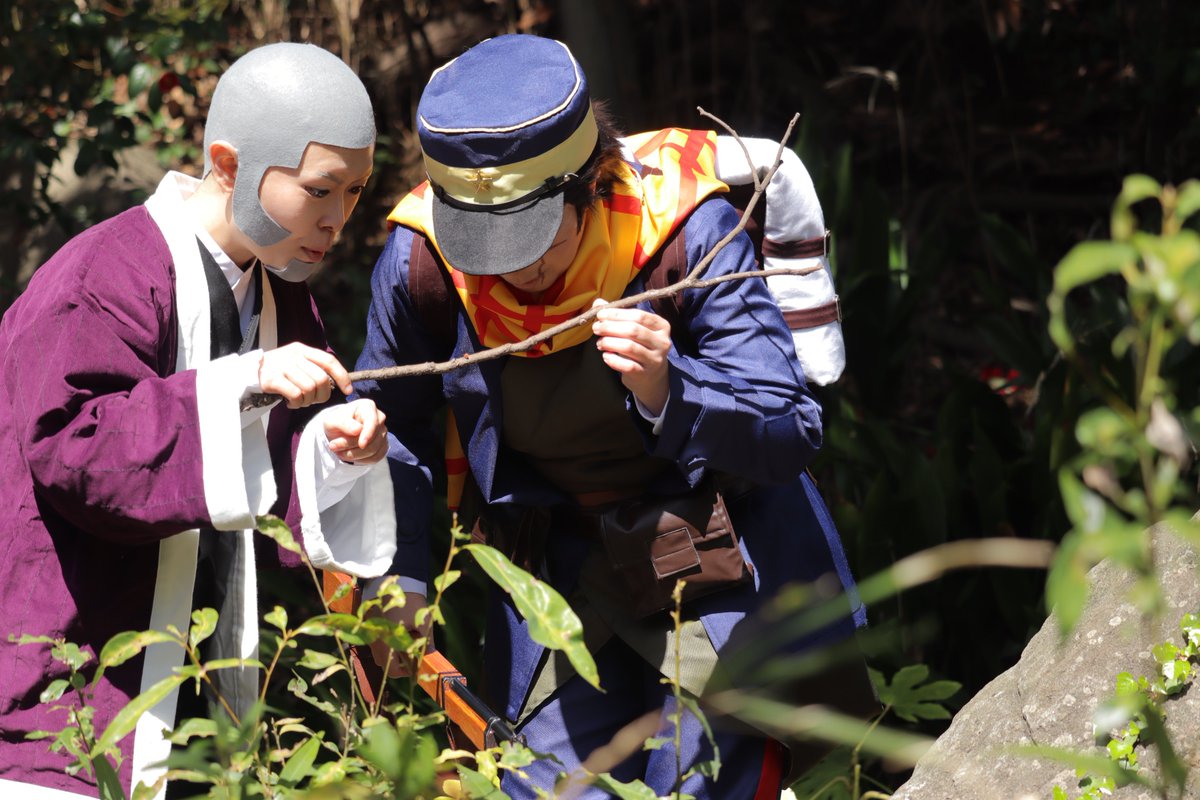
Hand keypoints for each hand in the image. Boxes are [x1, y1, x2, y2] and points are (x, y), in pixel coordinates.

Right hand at [258, 342, 352, 408]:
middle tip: (314, 401)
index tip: (348, 390)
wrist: (245, 373)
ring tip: (300, 402)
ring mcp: (282, 366)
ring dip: (308, 401)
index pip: (329, 361)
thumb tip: (337, 382)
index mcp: (302, 350)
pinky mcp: (272, 379)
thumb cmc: (276, 371)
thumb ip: (312, 367)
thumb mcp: (294, 362)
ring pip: (309, 388)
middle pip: (321, 378)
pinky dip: (297, 404)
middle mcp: (293, 355)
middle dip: (322, 395)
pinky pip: (295, 395)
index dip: (342, 377)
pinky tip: (291, 403)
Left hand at [324, 399, 388, 464]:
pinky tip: (349, 455)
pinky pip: (375, 457)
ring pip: (374, 450)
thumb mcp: (332, 421)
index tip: (362, 444)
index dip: (368, 434)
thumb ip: (344, 423)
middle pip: (373, 438)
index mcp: (368, 407)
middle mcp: (379, 418)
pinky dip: (361, 460)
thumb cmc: (336, 423)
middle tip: (332, 446)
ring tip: (339, 451)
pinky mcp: (382, 445)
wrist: (338, 431)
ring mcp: (382, 432)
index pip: (373, 421)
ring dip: (354, 454)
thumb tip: (358, 430)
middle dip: (352, 446)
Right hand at [366, 592, 432, 677]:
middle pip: (385, 663)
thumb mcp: (423, 623)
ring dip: (392, 652)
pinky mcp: (367, 625)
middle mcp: (375, 642)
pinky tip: (397, 631)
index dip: (406, 672)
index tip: (415, 666)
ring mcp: (369, 633)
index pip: (393, 671)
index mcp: (387, 644)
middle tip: (411, 653)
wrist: (394, 580)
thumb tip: (429, 654)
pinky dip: (386, 641)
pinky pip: (376, 641)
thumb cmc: (410, 603)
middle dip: (399, 662)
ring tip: (405, 640)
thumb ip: (426, 642)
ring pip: (380, 652)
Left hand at [591, 298, 671, 414]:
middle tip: (596, 328)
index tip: (600, 315)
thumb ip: (617, 315)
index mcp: (661, 326)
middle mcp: (662, 342)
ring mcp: (655, 359)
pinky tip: (606, 356)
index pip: (638, 315)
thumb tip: (598, 303)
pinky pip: (627, 365)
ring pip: (629, 347)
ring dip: (609, 343)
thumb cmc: (640, 346)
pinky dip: (612, 360)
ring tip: (599, 343)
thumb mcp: (634, 329)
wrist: (651, 376)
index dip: (617, 314)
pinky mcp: (645, 373)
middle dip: (610, 328)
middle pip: (633, 330)